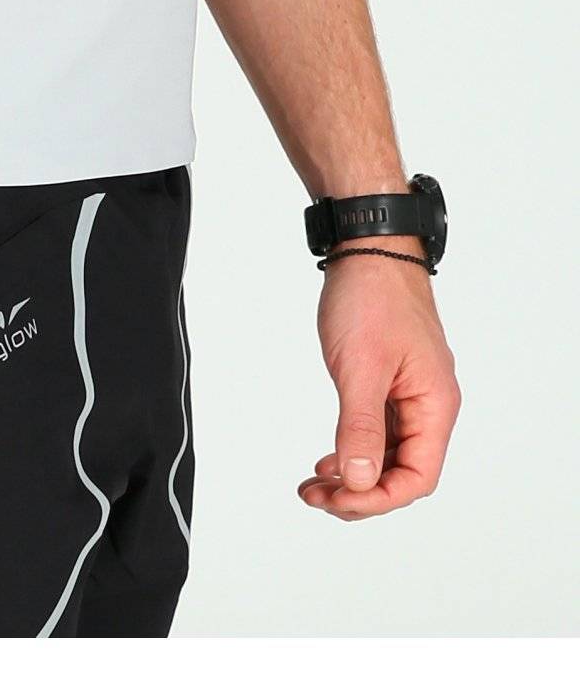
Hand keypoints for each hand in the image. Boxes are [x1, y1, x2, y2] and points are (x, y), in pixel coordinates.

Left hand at [300, 247, 460, 520]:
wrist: (367, 247)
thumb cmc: (372, 297)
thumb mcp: (361, 368)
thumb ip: (362, 428)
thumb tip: (360, 483)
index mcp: (435, 405)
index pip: (418, 477)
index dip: (378, 498)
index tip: (337, 501)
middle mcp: (429, 404)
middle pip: (403, 472)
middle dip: (359, 492)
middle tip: (315, 496)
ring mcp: (410, 392)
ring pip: (388, 454)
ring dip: (353, 474)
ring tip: (315, 483)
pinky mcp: (390, 380)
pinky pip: (378, 430)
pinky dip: (354, 449)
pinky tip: (330, 458)